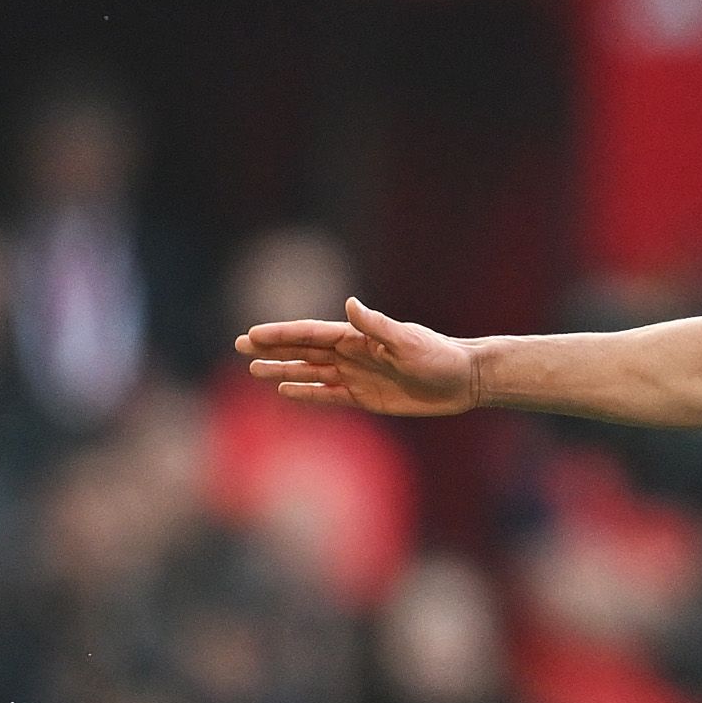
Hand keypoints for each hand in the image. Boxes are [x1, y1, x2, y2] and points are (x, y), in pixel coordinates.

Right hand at [237, 299, 482, 416]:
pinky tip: (286, 390)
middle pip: (303, 350)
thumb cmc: (439, 356)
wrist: (462, 380)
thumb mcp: (408, 341)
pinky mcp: (366, 397)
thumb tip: (348, 305)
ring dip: (283, 370)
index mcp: (358, 337)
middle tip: (238, 346)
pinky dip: (307, 393)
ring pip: (311, 372)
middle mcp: (352, 354)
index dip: (281, 334)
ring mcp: (357, 375)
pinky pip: (329, 395)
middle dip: (271, 348)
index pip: (311, 333)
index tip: (253, 334)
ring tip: (253, 371)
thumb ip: (376, 326)